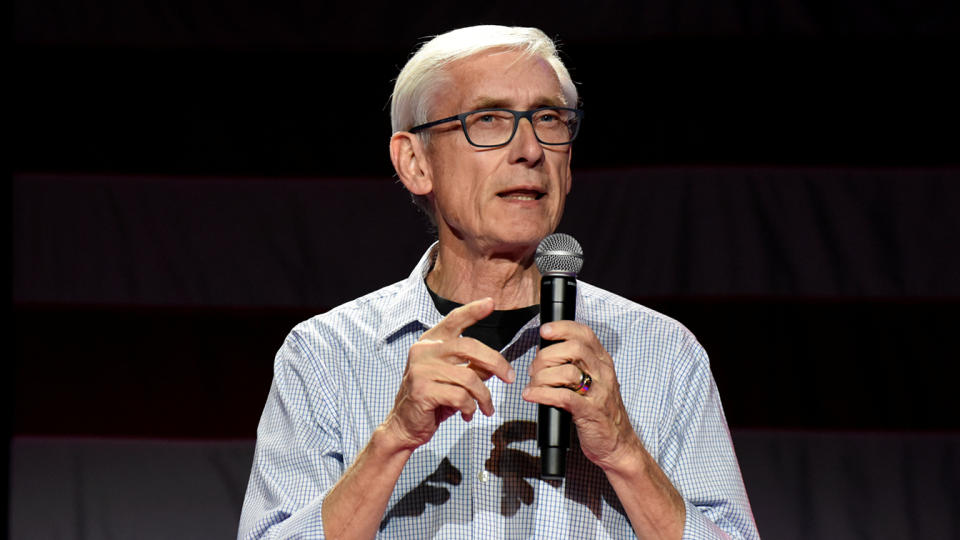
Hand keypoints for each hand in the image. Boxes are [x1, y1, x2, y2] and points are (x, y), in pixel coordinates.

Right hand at [383, 298, 516, 450]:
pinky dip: (470, 408)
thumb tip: (496, 365)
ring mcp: (421, 370)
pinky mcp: (423, 390)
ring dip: (484, 396)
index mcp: (430, 343)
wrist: (404, 426)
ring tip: (486, 407)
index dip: (473, 310)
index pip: (453, 320)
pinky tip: (468, 414)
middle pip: (469, 347)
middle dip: (496, 362)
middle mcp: (424, 351)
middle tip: (510, 377)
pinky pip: (460, 397)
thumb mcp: (453, 379)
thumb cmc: (430, 400)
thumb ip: (472, 367)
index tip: (490, 303)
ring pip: (469, 378)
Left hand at [522, 321, 641, 470]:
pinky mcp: (590, 412)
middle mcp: (603, 374)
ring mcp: (598, 393)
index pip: (585, 334)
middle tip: (534, 368)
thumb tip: (543, 351)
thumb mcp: (592, 382)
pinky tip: (531, 395)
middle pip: (573, 349)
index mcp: (602, 362)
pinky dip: (542, 394)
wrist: (618, 443)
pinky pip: (562, 397)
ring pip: (567, 372)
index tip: (545, 331)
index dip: (563, 328)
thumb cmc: (600, 411)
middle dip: (547, 355)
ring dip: (542, 377)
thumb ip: (574, 364)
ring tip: (533, 385)